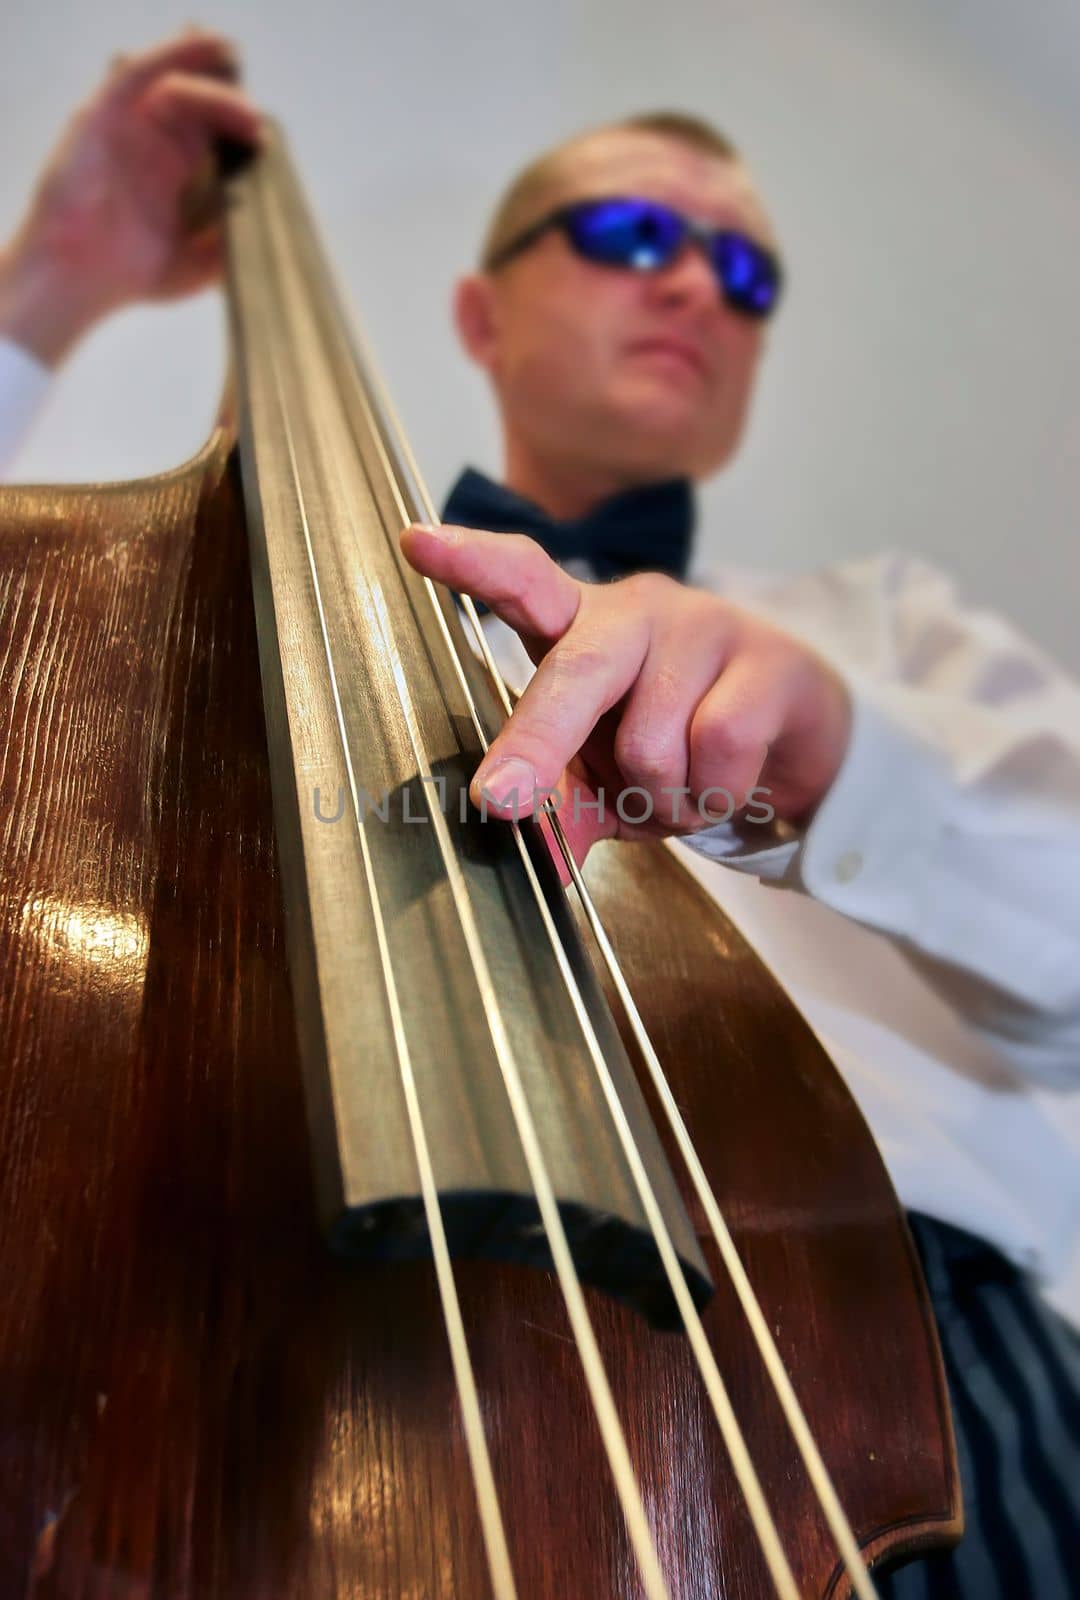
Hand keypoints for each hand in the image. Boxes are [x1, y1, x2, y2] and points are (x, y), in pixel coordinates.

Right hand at [0, 28, 262, 364]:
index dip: (243, 126)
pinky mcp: (104, 114)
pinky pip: (140, 73)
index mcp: (180, 169)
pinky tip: (210, 51)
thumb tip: (276, 224)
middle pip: (203, 101)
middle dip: (234, 106)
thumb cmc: (132, 273)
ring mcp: (130, 124)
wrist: (79, 278)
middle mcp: (157, 140)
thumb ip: (237, 243)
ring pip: (178, 83)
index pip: (219, 130)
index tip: (267, 144)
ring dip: (215, 88)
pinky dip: (174, 55)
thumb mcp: (202, 264)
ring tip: (245, 111)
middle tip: (257, 128)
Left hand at [400, 522, 852, 862]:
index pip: (521, 578)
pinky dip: (714, 795)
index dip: (471, 562)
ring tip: (680, 790)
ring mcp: (704, 626)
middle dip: (537, 744)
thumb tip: (530, 850)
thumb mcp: (606, 783)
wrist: (793, 743)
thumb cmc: (677, 746)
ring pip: (650, 741)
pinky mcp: (768, 659)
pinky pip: (718, 750)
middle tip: (499, 800)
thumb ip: (562, 805)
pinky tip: (725, 783)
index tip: (415, 541)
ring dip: (663, 798)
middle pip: (575, 672)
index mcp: (579, 628)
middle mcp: (635, 611)